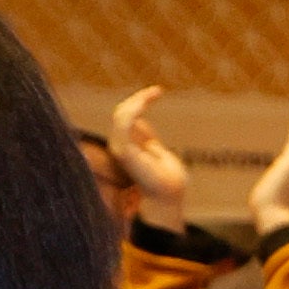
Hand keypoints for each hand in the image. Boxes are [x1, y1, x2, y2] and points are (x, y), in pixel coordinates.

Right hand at [106, 86, 190, 225]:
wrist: (169, 196)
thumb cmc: (167, 180)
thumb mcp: (157, 152)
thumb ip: (146, 138)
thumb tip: (140, 121)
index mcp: (126, 146)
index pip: (124, 117)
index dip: (138, 102)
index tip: (158, 91)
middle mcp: (119, 146)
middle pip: (121, 113)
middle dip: (139, 99)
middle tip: (158, 91)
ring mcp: (120, 148)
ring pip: (121, 115)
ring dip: (138, 101)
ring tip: (154, 93)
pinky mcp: (124, 151)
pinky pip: (123, 123)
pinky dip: (134, 109)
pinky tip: (146, 101)